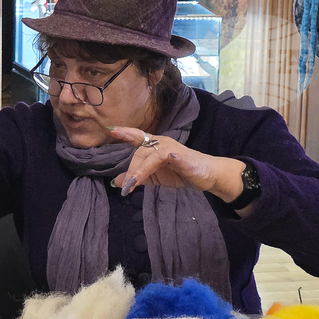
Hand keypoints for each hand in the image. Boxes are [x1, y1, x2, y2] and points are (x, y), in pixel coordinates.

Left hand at [109, 126, 245, 204]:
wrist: (208, 176)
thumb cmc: (183, 173)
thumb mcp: (156, 177)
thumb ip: (138, 177)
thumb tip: (117, 181)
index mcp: (155, 145)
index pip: (137, 137)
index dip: (124, 133)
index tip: (110, 130)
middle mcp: (160, 141)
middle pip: (138, 151)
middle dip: (130, 169)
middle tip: (124, 187)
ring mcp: (168, 146)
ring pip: (144, 155)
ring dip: (135, 172)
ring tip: (128, 187)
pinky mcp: (175, 153)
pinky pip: (155, 160)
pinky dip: (144, 170)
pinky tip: (139, 180)